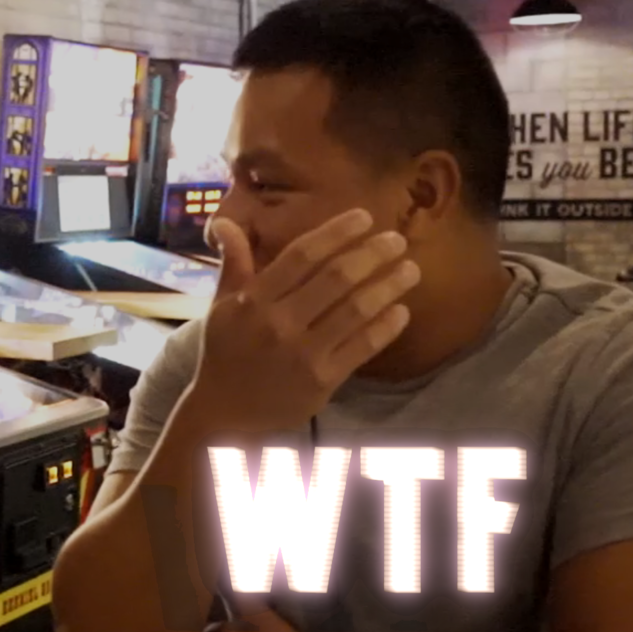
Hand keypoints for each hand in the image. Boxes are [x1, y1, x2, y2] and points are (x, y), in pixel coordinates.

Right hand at [191, 209, 417, 432]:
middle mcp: (279, 322)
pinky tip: (402, 311)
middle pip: (336, 278)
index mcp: (255, 299)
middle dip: (372, 254)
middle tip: (398, 240)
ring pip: (355, 310)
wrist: (224, 414)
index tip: (365, 217)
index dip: (337, 232)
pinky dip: (385, 327)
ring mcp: (303, 354)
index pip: (302, 254)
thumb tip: (225, 224)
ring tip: (411, 270)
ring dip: (389, 286)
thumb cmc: (225, 353)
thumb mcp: (221, 307)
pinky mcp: (322, 381)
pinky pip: (362, 347)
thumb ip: (233, 264)